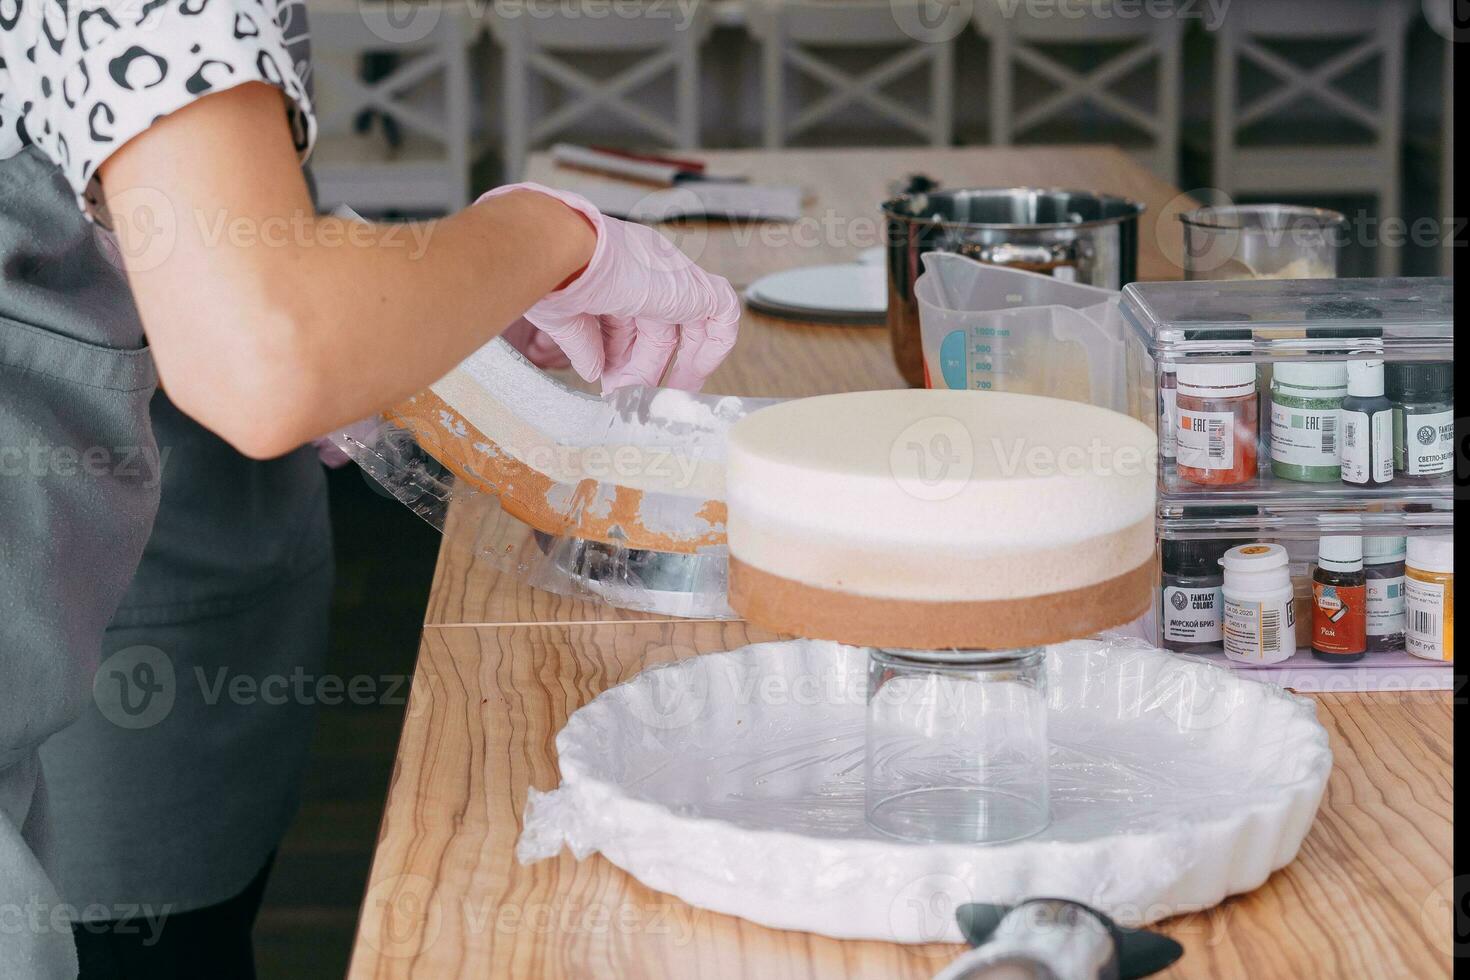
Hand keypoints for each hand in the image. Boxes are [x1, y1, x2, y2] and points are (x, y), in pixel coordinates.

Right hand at [478, 183, 740, 391]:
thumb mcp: (564, 317)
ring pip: (686, 329)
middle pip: (656, 329)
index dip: (621, 353)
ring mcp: (671, 276)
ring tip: (652, 402)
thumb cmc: (549, 275)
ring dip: (672, 370)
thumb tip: (592, 371)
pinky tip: (689, 379)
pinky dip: (714, 348)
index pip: (629, 317)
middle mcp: (646, 270)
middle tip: (633, 401)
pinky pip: (722, 314)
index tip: (610, 381)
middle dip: (643, 369)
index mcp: (614, 270)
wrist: (561, 251)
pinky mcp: (692, 288)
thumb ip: (583, 343)